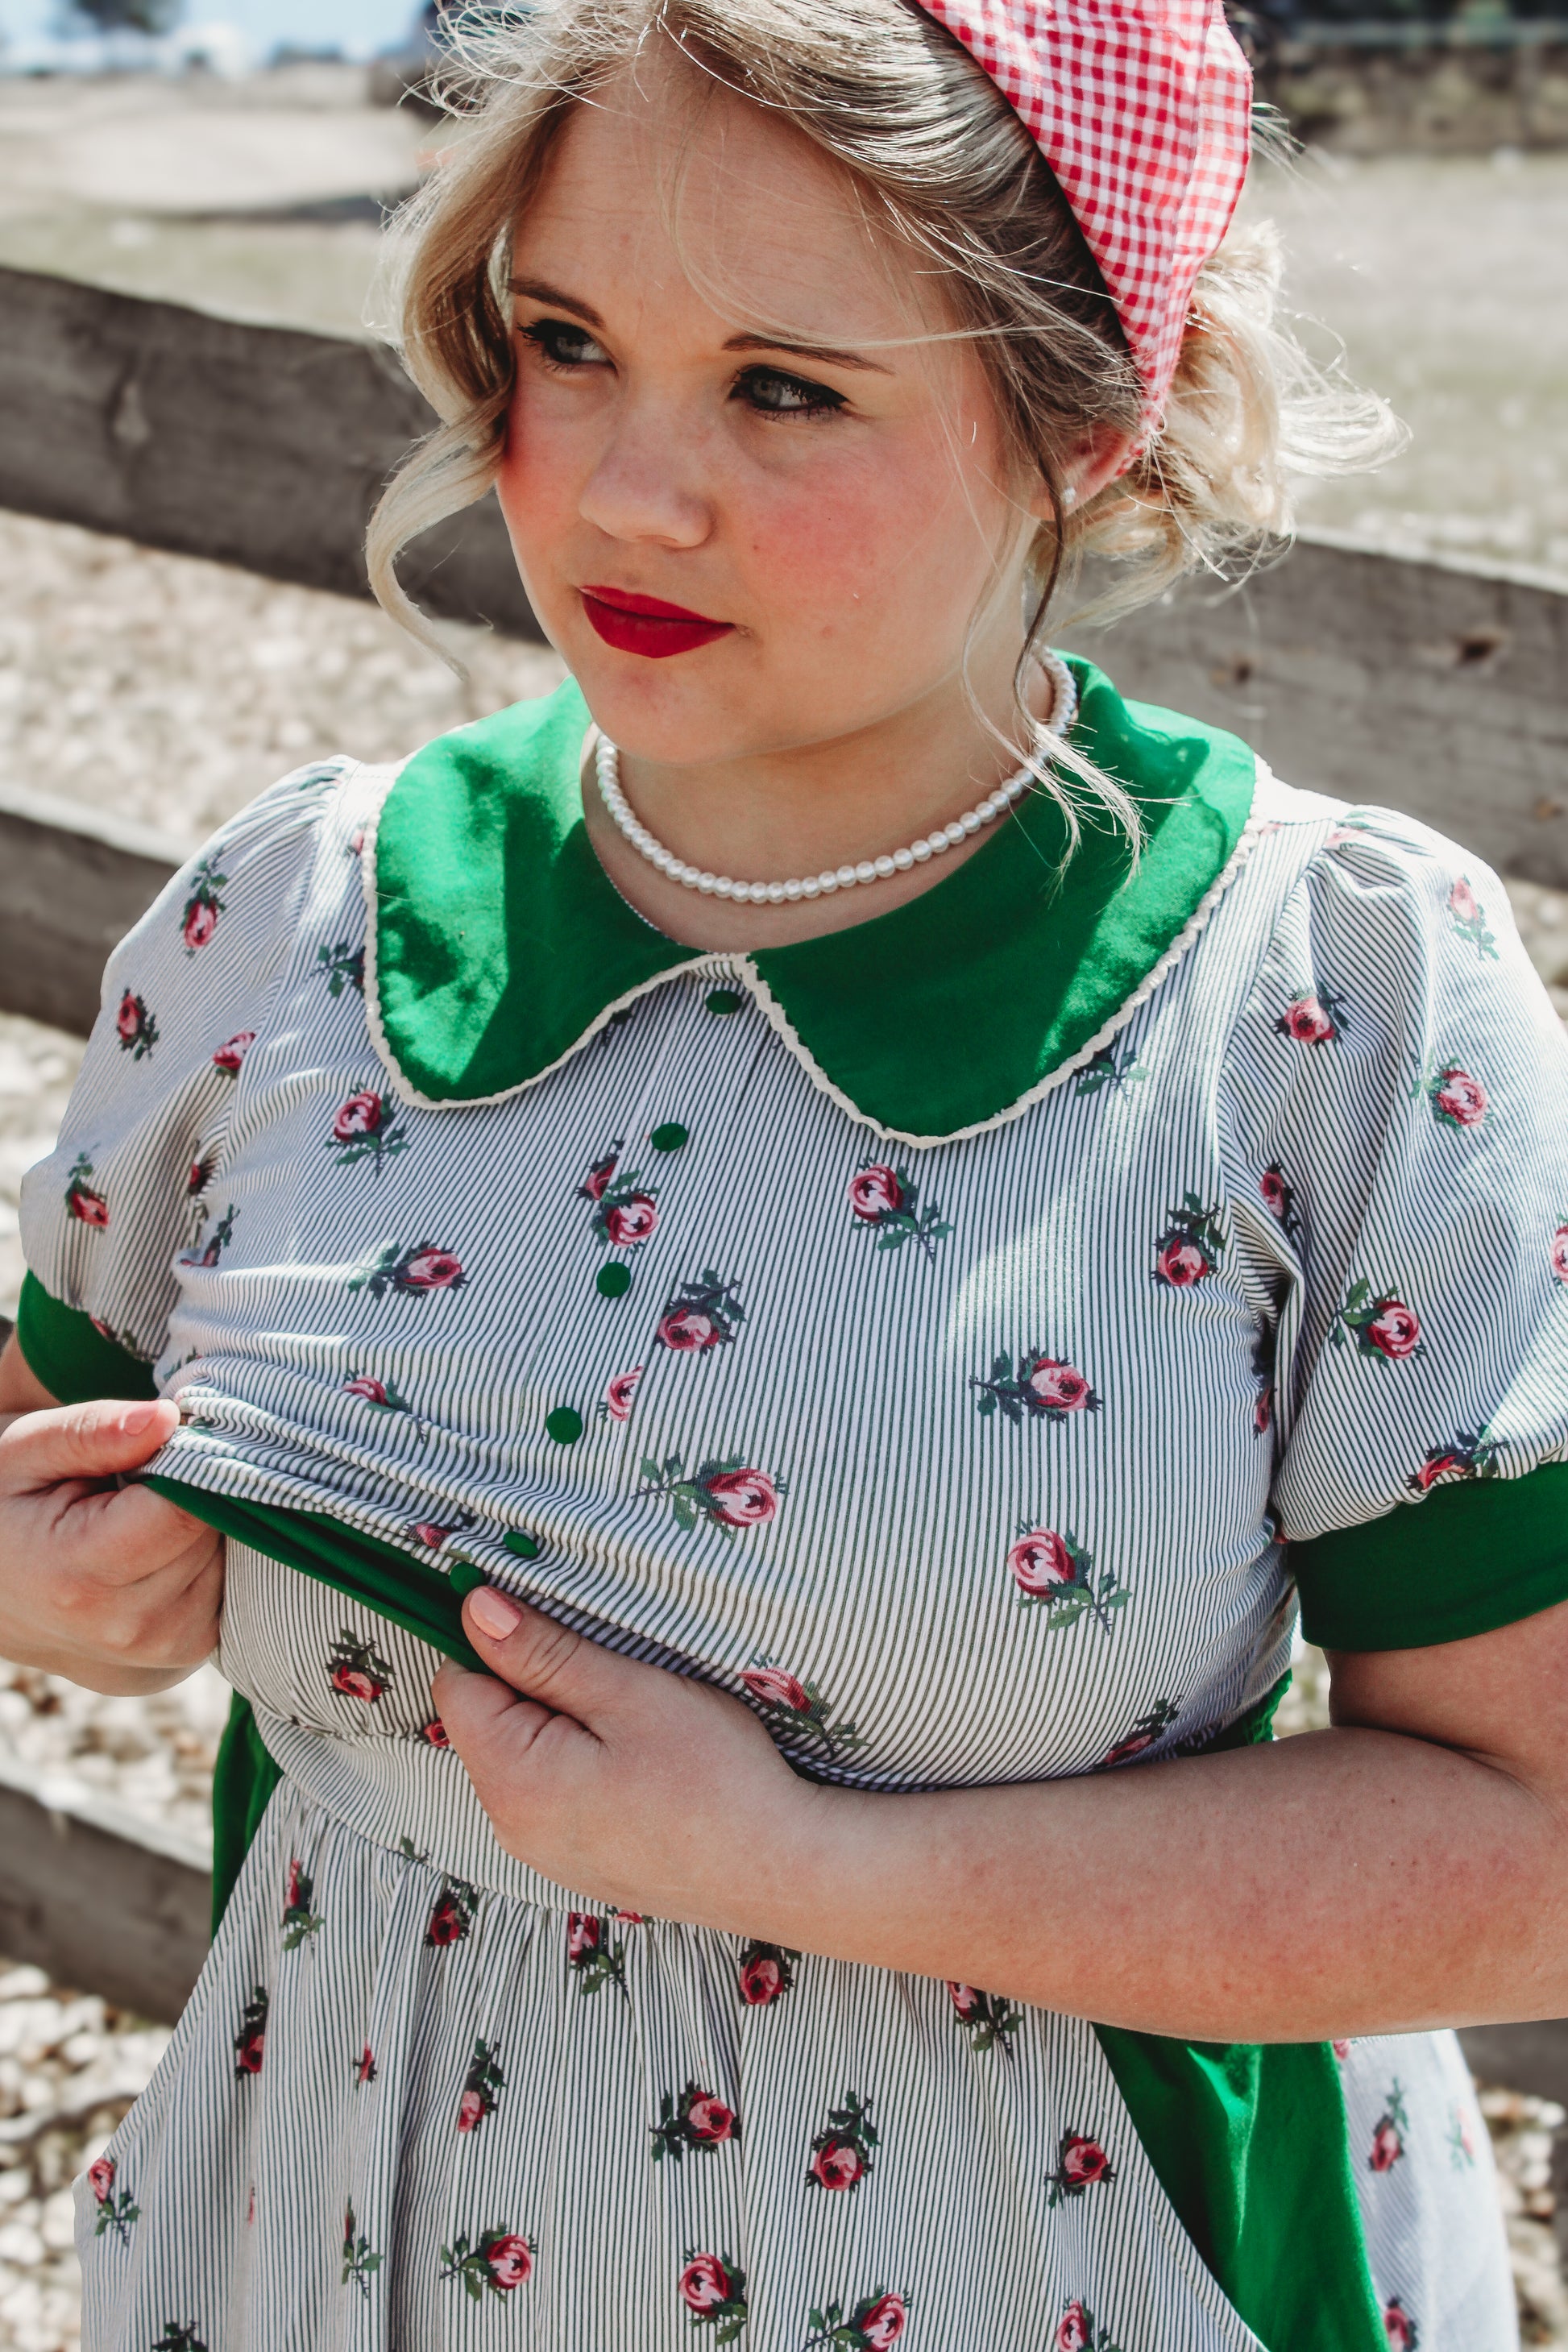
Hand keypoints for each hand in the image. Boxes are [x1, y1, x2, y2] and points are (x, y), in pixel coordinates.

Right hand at [0, 1396, 224, 1693]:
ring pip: (224, 1563)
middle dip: (191, 1494)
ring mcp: (156, 1656)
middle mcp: (127, 1629)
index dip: (188, 1462)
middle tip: (136, 1484)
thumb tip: (168, 1417)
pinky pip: (222, 1592)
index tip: (162, 1443)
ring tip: (136, 1518)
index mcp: (81, 1578)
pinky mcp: (176, 1662)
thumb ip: (94, 1431)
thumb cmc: (0, 1507)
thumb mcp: (24, 1451)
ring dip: (197, 1530)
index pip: (189, 1509)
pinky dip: (201, 1562)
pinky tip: (154, 1551)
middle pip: (211, 1536)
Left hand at [433, 1589, 829, 1931]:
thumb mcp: (629, 1694)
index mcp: (512, 1780)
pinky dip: (583, 1763)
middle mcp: (512, 1825)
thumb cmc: (717, 1781)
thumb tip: (476, 1609)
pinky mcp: (578, 1861)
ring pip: (523, 1755)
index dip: (500, 1641)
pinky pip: (553, 1792)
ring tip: (637, 1725)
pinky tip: (642, 1765)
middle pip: (488, 1721)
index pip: (459, 1684)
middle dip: (537, 1684)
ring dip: (564, 1723)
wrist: (781, 1870)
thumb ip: (544, 1652)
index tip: (559, 1630)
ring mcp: (544, 1851)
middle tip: (615, 1680)